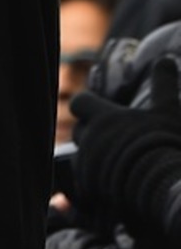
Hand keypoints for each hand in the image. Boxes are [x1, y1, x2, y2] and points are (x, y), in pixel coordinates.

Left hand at [71, 56, 180, 244]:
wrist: (163, 187)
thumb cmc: (165, 145)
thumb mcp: (169, 110)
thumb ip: (164, 83)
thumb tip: (166, 59)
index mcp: (103, 118)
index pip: (80, 102)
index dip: (87, 105)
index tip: (101, 111)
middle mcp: (90, 139)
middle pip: (80, 130)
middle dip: (91, 132)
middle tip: (114, 139)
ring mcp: (88, 165)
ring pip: (83, 156)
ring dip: (95, 157)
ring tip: (119, 163)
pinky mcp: (91, 189)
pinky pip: (86, 183)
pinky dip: (96, 182)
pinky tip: (116, 184)